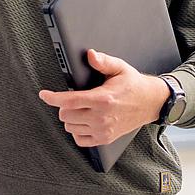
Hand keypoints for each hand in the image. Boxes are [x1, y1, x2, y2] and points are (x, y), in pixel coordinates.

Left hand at [39, 50, 169, 147]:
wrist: (150, 102)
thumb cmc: (133, 85)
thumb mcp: (120, 68)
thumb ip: (103, 61)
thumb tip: (91, 55)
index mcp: (103, 99)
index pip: (70, 101)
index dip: (53, 98)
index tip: (44, 94)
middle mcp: (102, 117)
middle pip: (66, 115)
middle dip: (64, 106)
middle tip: (72, 98)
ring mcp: (103, 130)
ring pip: (70, 127)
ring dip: (70, 118)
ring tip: (80, 109)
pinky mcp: (105, 139)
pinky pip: (80, 140)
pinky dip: (77, 131)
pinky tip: (84, 121)